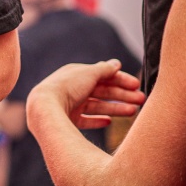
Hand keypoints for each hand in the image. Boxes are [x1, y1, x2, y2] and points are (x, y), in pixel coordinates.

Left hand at [27, 60, 144, 131]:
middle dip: (122, 95)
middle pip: (102, 91)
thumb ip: (104, 69)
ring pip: (97, 106)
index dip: (121, 79)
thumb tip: (116, 63)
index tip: (137, 85)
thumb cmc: (66, 87)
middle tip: (141, 100)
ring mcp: (70, 105)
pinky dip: (97, 120)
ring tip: (133, 112)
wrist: (44, 108)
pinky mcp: (67, 120)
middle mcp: (73, 89)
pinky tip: (108, 122)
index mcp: (77, 74)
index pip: (103, 76)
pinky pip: (85, 120)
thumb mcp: (89, 74)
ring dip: (115, 108)